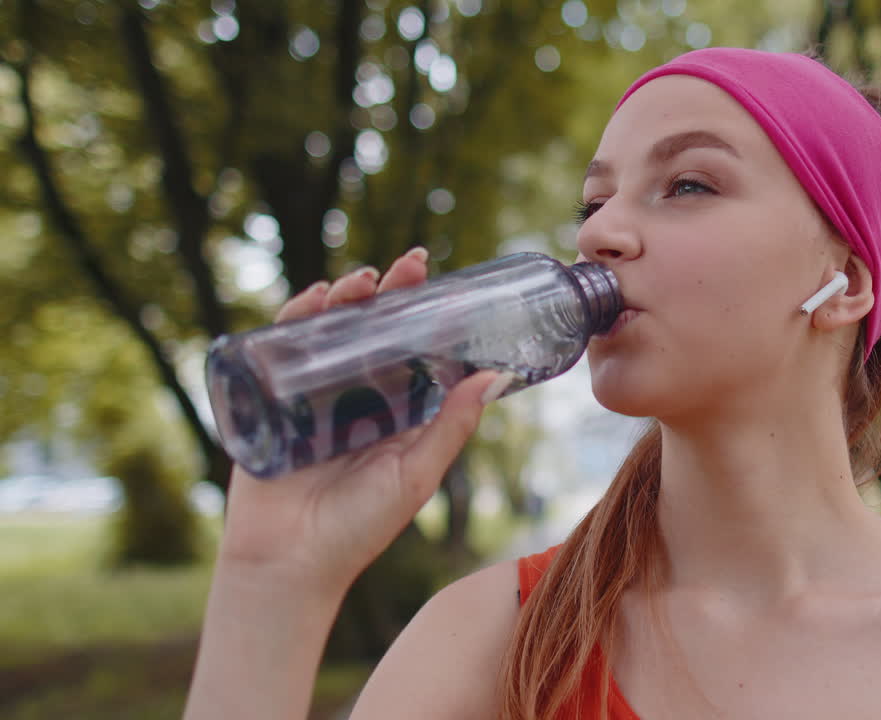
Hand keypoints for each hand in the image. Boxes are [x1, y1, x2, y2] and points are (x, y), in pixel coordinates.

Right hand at [214, 248, 509, 597]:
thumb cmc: (358, 527)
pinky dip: (294, 319)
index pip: (414, 349)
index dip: (428, 315)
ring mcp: (311, 394)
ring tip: (363, 280)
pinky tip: (313, 299)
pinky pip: (280, 349)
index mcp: (394, 409)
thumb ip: (451, 426)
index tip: (450, 284)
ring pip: (329, 331)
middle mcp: (355, 395)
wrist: (289, 563)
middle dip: (390, 292)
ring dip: (345, 298)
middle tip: (413, 264)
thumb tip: (496, 375)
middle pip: (372, 329)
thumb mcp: (416, 473)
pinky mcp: (271, 400)